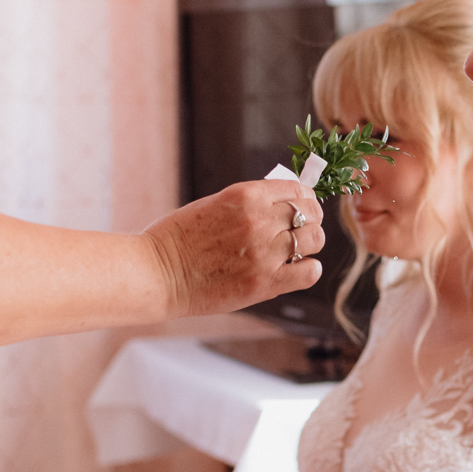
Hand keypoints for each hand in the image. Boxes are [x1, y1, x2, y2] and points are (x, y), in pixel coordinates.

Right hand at [143, 179, 323, 317]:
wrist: (157, 273)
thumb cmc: (179, 239)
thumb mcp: (214, 204)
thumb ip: (249, 204)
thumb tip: (281, 204)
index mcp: (246, 195)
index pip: (297, 189)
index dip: (305, 198)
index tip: (303, 207)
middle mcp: (260, 220)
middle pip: (312, 214)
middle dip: (311, 220)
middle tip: (303, 230)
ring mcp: (265, 252)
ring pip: (315, 240)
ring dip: (310, 244)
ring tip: (298, 251)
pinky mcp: (264, 282)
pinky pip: (309, 272)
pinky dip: (308, 270)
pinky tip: (296, 270)